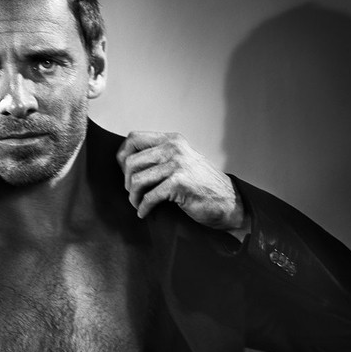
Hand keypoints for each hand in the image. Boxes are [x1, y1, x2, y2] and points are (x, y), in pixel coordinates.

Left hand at [117, 131, 247, 232]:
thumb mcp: (180, 162)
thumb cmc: (201, 186)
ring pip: (137, 180)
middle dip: (127, 182)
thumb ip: (158, 157)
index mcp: (171, 140)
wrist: (228, 201)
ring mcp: (176, 165)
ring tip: (138, 204)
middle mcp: (173, 148)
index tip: (125, 173)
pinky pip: (149, 197)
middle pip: (131, 162)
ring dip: (134, 197)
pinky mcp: (178, 183)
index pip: (133, 138)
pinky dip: (143, 208)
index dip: (123, 156)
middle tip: (134, 194)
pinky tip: (144, 213)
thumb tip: (125, 163)